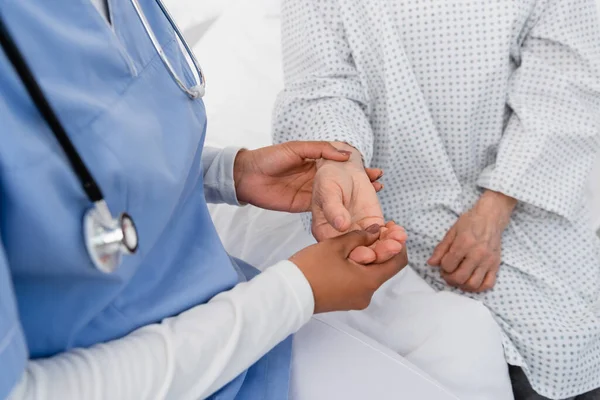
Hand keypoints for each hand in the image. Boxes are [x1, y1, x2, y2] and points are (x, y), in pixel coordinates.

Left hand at [234, 142, 382, 211]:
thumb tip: (345, 154)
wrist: (246, 177)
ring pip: (339, 197)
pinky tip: (352, 216)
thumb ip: (320, 150)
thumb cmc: (269, 158)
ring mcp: (313, 193)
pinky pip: (325, 211)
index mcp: (317, 160)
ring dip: (354, 200)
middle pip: (344, 182)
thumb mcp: (296, 148)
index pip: (343, 164)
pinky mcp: (306, 207)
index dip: (358, 168)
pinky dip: (339, 213)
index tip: (376, 172)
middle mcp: (318, 177)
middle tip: (379, 187)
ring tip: (371, 203)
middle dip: (361, 185)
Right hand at [290, 224, 408, 313]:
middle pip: (384, 267)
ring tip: (356, 239)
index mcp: (369, 281)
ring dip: (368, 256)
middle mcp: (367, 294)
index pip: (398, 261)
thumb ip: (360, 235)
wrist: (287, 293)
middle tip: (373, 230)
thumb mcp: (336, 245)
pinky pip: (358, 281)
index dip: (398, 243)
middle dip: (381, 247)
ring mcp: (355, 300)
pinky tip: (346, 254)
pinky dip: (357, 266)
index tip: (389, 229)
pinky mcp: (344, 300)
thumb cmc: (311, 268)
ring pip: (370, 273)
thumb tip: (377, 230)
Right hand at [311, 143, 403, 262]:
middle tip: (393, 247)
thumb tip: (340, 224)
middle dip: (379, 253)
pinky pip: (384, 235)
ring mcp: (359, 232)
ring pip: (376, 246)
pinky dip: (393, 235)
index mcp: (325, 233)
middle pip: (361, 252)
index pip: (341, 251)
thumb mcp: (327, 191)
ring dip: (390, 245)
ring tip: (400, 238)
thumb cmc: (328, 179)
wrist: (342, 167)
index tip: (369, 255)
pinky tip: (399, 232)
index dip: (355, 254)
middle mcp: (342, 237)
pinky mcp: (373, 224)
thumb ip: (333, 208)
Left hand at [428, 190, 516, 291]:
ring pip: (473, 284)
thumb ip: (441, 248)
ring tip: (458, 278)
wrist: (491, 217)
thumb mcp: (452, 232)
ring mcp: (488, 261)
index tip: (443, 263)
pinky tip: (470, 282)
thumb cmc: (470, 222)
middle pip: (460, 277)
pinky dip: (478, 288)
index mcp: (464, 243)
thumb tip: (431, 263)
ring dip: (462, 285)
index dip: (442, 267)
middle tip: (447, 273)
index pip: (448, 265)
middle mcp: (477, 254)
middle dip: (449, 278)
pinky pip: (488, 284)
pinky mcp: (496, 265)